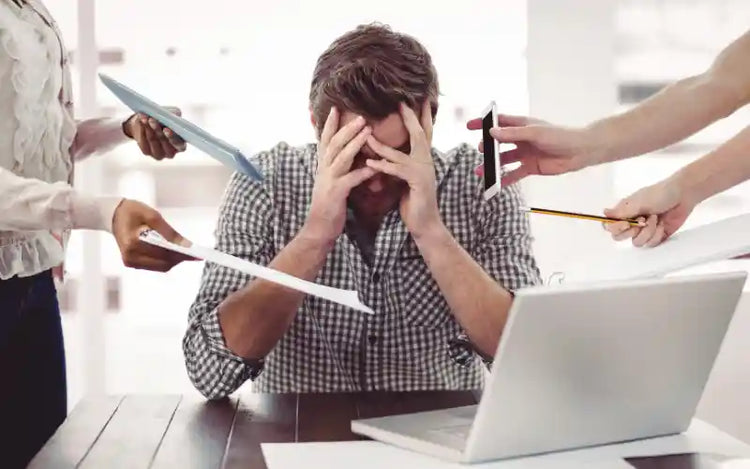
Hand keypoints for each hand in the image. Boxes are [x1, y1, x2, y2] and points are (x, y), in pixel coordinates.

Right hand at [111, 199, 194, 270]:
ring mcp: (130, 262)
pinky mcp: (132, 263)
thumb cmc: (132, 211)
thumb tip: (187, 245)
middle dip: (180, 258)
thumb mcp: (152, 215)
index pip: (163, 253)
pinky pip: (155, 265)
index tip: (198, 254)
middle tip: (196, 254)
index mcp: (132, 243)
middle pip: (163, 263)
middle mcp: (130, 257)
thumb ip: (169, 232)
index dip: (181, 255)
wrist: (113, 215)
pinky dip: (166, 259)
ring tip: (188, 253)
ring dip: (175, 260)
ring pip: (161, 267)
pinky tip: (176, 253)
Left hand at [124, 107, 186, 159]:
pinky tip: (141, 121)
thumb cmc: (165, 118)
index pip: (179, 145)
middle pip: (164, 142)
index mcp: (181, 144)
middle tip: (152, 119)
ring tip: (145, 118)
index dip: (173, 138)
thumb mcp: (173, 113)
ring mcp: (159, 154)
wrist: (150, 122)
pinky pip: (144, 141)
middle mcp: (171, 152)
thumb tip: (174, 114)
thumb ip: (176, 114)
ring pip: (153, 140)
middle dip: (158, 130)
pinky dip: (142, 129)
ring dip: (148, 128)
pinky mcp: (147, 152)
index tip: (166, 129)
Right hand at [303, 107, 375, 242]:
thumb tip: (346, 155)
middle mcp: (323, 169)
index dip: (330, 124)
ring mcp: (328, 181)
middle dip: (346, 128)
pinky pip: (351, 179)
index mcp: (322, 166)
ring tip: (368, 131)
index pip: (325, 140)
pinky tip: (375, 167)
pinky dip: (363, 172)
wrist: (319, 228)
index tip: (336, 108)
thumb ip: (337, 168)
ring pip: (341, 157)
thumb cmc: (329, 205)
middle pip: (334, 143)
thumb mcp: (330, 182)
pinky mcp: (336, 193)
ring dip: (354, 143)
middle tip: (361, 115)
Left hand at [365, 101, 441, 237]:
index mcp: (424, 159)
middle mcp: (427, 162)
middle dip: (411, 117)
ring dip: (382, 144)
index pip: (424, 132)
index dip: (422, 116)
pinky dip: (382, 166)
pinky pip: (397, 170)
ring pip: (401, 152)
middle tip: (402, 102)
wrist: (424, 224)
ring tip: (367, 134)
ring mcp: (423, 171)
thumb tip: (388, 153)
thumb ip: (401, 164)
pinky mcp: (416, 183)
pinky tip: (370, 162)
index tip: (421, 99)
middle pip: (419, 134)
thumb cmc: (413, 201)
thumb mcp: (406, 178)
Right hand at [466, 114, 597, 185]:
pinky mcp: (530, 167)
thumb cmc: (560, 136)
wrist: (580, 151)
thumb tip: (491, 133)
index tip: (470, 126)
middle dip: (487, 147)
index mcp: (522, 125)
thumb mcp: (535, 133)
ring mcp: (525, 154)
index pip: (499, 123)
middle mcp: (521, 139)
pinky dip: (504, 179)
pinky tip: (495, 184)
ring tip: (481, 171)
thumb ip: (513, 134)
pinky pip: (514, 174)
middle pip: (499, 143)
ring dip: (492, 165)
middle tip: (481, 151)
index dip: (484, 124)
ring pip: (504, 160)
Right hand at [603, 177, 694, 246]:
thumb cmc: (661, 193)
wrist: (683, 195)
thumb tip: (604, 214)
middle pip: (619, 237)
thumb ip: (621, 212)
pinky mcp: (656, 236)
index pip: (609, 225)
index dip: (615, 228)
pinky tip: (662, 225)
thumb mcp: (639, 202)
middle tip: (642, 221)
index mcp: (624, 212)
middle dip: (632, 231)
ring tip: (655, 219)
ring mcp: (643, 230)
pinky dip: (657, 235)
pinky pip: (650, 244)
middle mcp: (631, 222)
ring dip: (648, 232)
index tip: (626, 223)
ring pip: (636, 242)